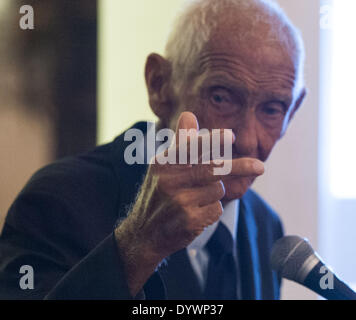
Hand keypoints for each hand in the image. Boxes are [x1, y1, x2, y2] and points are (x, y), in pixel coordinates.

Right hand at [115, 112, 263, 295]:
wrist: (144, 233)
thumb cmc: (158, 193)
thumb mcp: (163, 167)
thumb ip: (180, 142)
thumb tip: (189, 114)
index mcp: (163, 163)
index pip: (191, 148)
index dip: (212, 141)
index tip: (231, 137)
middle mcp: (169, 181)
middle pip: (213, 169)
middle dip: (240, 167)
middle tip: (261, 167)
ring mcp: (179, 202)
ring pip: (218, 190)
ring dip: (213, 194)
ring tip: (193, 200)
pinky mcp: (189, 221)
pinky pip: (217, 209)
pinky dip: (211, 210)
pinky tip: (194, 215)